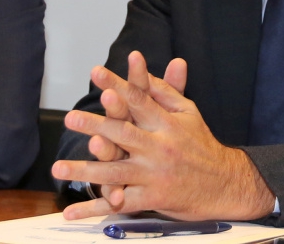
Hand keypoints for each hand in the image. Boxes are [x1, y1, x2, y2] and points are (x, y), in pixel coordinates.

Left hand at [52, 51, 274, 220]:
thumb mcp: (188, 113)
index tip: (96, 73)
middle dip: (95, 126)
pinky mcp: (152, 198)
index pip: (138, 99)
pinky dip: (94, 210)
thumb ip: (164, 91)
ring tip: (58, 168)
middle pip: (122, 134)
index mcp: (166, 123)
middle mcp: (159, 147)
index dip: (117, 84)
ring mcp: (154, 174)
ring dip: (84, 170)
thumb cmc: (201, 144)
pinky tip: (71, 213)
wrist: (225, 184)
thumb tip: (143, 70)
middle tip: (70, 118)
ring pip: (115, 172)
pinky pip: (119, 204)